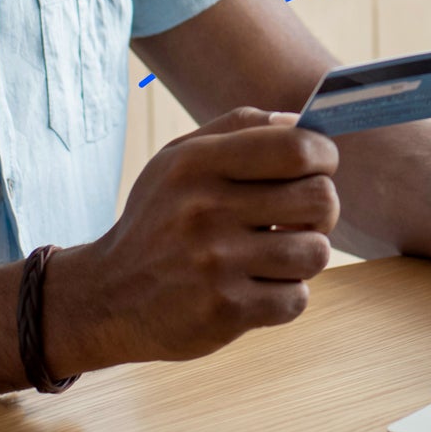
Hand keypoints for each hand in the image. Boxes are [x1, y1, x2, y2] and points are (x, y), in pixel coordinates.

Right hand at [71, 107, 338, 365]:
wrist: (106, 297)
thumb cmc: (159, 221)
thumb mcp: (180, 160)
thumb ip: (240, 129)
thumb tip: (302, 121)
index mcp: (198, 163)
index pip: (299, 148)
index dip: (324, 158)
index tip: (316, 172)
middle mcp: (205, 209)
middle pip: (320, 199)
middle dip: (322, 212)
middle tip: (297, 221)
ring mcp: (215, 263)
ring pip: (316, 252)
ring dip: (305, 257)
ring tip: (275, 257)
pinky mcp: (225, 311)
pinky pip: (297, 298)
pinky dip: (287, 296)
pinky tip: (258, 289)